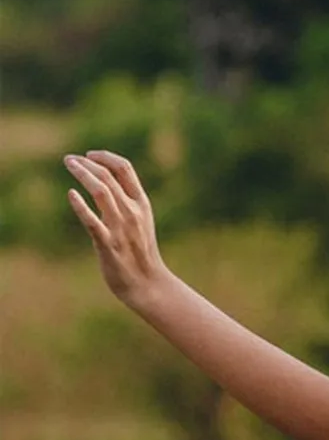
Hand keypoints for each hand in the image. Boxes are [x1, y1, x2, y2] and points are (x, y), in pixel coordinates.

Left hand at [64, 150, 169, 309]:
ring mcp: (120, 227)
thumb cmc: (141, 252)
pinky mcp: (108, 244)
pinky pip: (92, 221)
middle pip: (107, 176)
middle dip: (86, 163)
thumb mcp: (141, 221)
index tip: (89, 155)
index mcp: (142, 203)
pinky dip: (80, 206)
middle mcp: (132, 211)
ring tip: (69, 166)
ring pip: (100, 191)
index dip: (105, 157)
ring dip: (82, 175)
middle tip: (69, 159)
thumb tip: (106, 182)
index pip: (124, 168)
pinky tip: (70, 195)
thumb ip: (127, 201)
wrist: (148, 284)